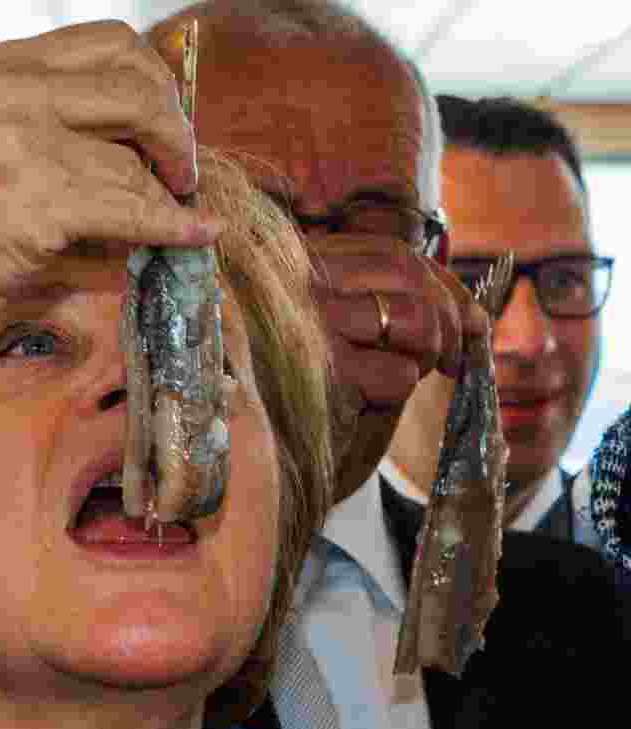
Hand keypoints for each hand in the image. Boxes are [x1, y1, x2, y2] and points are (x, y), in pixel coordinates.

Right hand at [0, 21, 220, 440]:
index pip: (114, 43)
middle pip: (139, 90)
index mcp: (7, 65)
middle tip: (183, 172)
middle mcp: (14, 90)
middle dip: (178, 134)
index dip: (159, 81)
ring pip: (134, 163)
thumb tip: (163, 138)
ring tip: (172, 216)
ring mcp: (23, 142)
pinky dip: (173, 228)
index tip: (171, 121)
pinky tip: (199, 235)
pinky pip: (132, 211)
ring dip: (164, 197)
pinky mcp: (37, 201)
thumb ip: (63, 122)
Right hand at [308, 234, 488, 500]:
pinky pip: (399, 373)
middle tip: (452, 361)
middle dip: (450, 317)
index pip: (391, 254)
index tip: (470, 320)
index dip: (444, 283)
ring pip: (414, 317)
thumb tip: (478, 316)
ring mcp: (311, 324)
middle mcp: (300, 285)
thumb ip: (393, 310)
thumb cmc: (310, 398)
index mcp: (300, 268)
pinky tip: (367, 402)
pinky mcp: (325, 371)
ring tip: (407, 378)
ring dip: (430, 354)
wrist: (261, 462)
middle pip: (408, 272)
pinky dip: (400, 392)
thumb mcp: (345, 339)